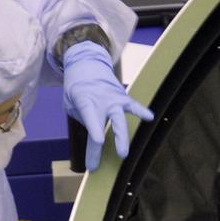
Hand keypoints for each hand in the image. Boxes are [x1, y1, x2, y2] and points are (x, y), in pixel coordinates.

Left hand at [62, 41, 153, 171]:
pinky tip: (149, 117)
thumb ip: (81, 119)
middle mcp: (101, 101)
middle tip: (119, 155)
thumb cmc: (77, 88)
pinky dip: (141, 111)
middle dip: (113, 139)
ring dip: (122, 137)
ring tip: (124, 153)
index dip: (95, 130)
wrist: (87, 65)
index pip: (90, 118)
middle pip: (108, 124)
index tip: (99, 141)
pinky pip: (133, 106)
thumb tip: (95, 136)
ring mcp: (114, 99)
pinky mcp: (123, 98)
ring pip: (120, 119)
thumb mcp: (69, 103)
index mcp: (85, 101)